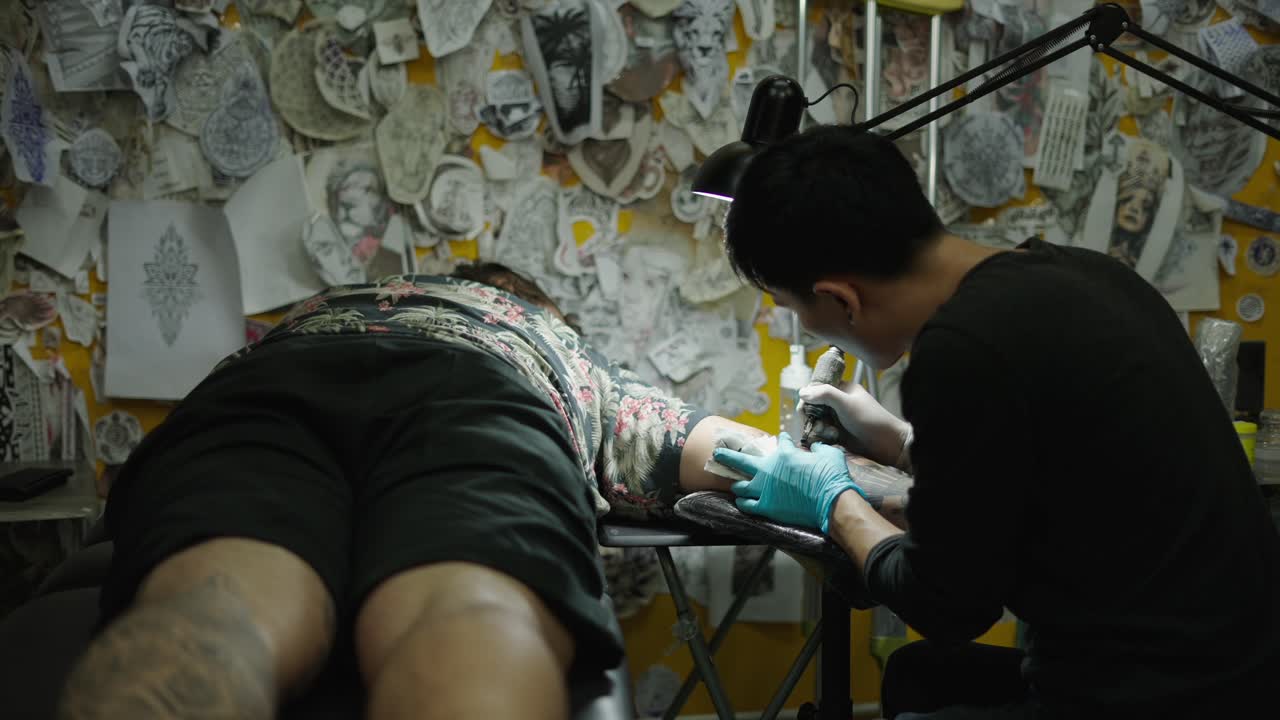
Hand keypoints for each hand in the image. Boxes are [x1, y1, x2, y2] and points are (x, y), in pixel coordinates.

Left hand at [713, 432, 865, 532]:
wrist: (831, 500)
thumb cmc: (831, 476)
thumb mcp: (830, 454)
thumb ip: (820, 449)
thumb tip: (817, 447)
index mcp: (784, 454)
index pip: (780, 442)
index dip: (782, 440)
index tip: (782, 438)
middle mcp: (769, 469)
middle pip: (742, 460)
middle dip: (728, 455)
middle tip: (717, 452)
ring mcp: (765, 489)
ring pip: (741, 485)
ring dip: (737, 483)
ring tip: (733, 483)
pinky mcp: (766, 506)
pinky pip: (747, 505)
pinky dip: (742, 502)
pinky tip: (739, 501)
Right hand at [799, 383, 911, 468]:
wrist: (888, 444)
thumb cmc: (870, 419)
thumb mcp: (846, 402)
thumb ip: (824, 394)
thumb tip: (801, 392)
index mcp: (841, 389)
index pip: (815, 390)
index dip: (807, 400)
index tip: (805, 410)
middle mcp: (837, 403)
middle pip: (812, 408)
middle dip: (812, 417)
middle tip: (820, 425)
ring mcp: (837, 420)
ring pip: (815, 422)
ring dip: (817, 429)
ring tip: (830, 434)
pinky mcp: (838, 435)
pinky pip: (821, 435)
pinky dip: (821, 438)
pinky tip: (830, 441)